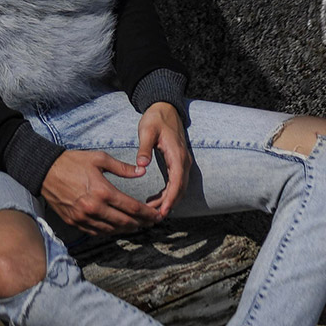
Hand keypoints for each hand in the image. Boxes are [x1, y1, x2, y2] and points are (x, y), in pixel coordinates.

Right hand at [40, 149, 163, 234]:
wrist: (45, 170)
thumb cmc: (73, 162)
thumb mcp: (99, 159)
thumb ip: (122, 168)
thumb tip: (141, 172)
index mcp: (103, 191)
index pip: (132, 208)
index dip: (147, 214)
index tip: (156, 215)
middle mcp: (94, 208)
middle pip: (125, 222)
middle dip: (141, 223)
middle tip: (151, 222)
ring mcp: (84, 218)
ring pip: (112, 230)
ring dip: (127, 229)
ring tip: (137, 226)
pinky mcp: (75, 222)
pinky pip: (97, 232)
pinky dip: (110, 231)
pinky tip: (117, 227)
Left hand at [136, 101, 191, 219]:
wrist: (165, 107)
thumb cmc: (155, 118)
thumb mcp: (146, 130)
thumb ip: (144, 148)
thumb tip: (141, 165)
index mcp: (177, 154)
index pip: (177, 182)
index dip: (170, 199)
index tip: (162, 212)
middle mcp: (183, 160)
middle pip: (180, 189)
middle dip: (169, 204)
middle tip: (154, 217)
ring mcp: (183, 161)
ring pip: (180, 187)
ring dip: (169, 200)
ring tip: (152, 211)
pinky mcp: (179, 162)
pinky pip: (177, 182)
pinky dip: (169, 193)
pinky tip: (157, 199)